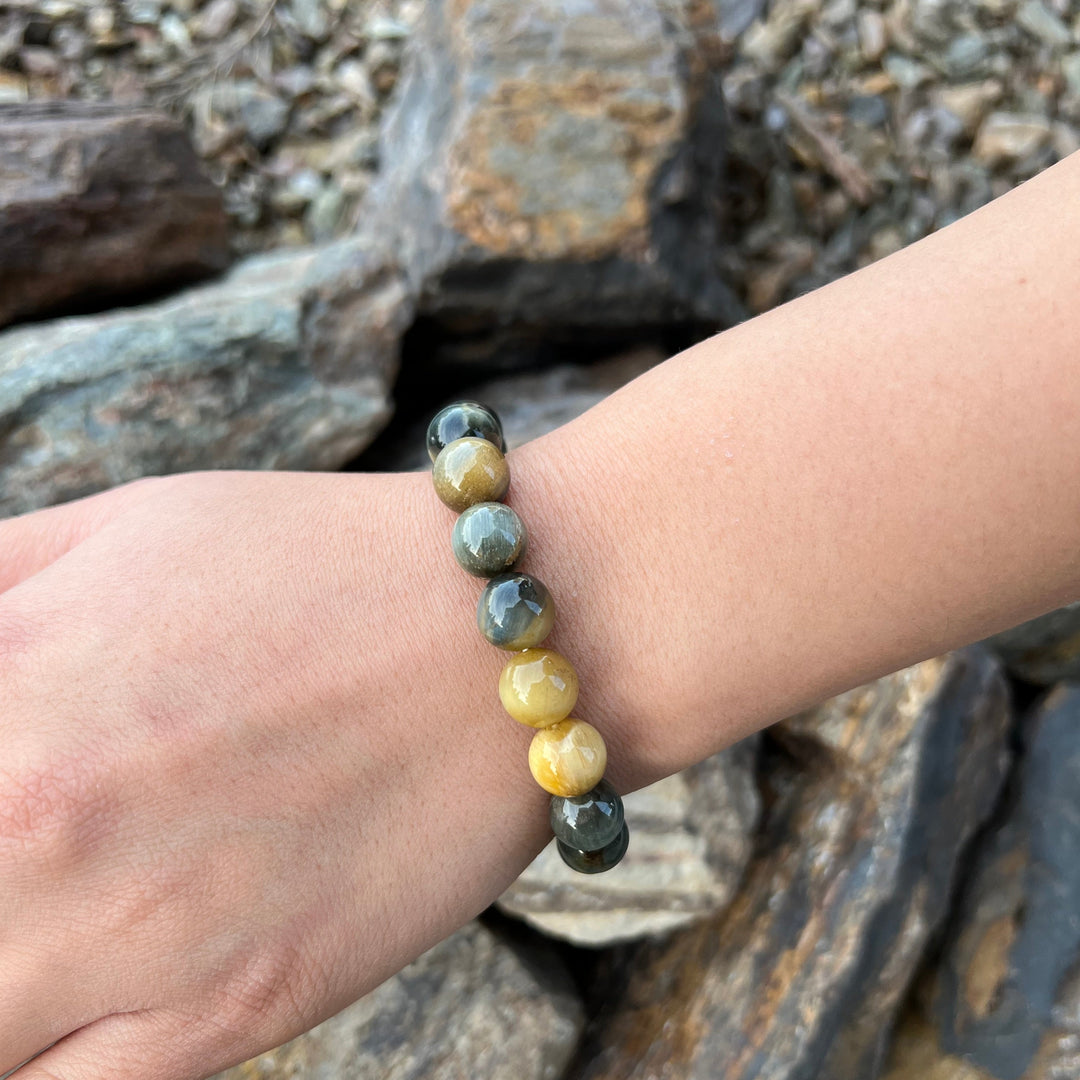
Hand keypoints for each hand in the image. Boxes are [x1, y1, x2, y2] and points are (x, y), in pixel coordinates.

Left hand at [0, 469, 554, 1079]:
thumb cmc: (316, 562)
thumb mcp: (116, 529)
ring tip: (37, 917)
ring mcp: (136, 945)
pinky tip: (57, 999)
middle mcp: (39, 828)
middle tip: (20, 850)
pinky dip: (34, 1053)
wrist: (510, 635)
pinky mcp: (232, 1015)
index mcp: (3, 687)